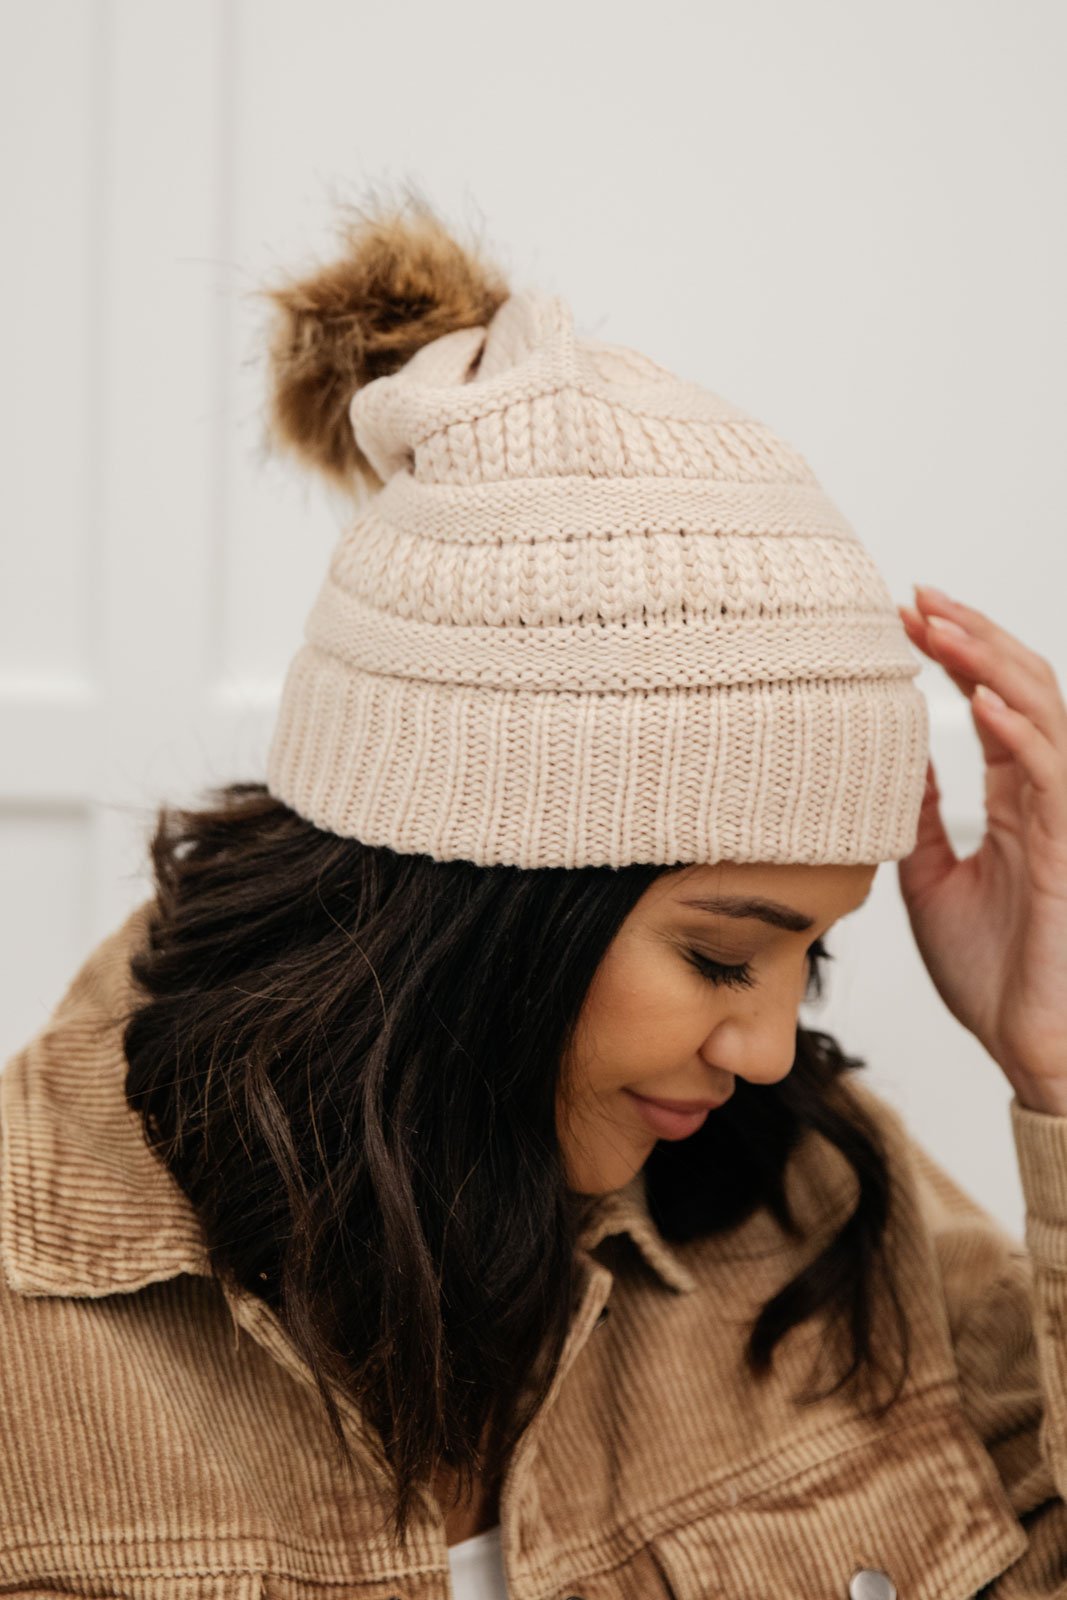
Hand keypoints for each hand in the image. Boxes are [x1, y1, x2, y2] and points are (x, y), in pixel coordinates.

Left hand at [896, 586, 1066, 1115]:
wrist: (1029, 1051)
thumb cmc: (992, 976)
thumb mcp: (929, 883)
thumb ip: (918, 820)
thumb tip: (889, 766)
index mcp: (1019, 802)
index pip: (995, 705)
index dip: (957, 655)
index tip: (902, 618)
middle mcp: (1048, 798)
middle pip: (1022, 690)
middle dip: (972, 637)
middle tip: (916, 597)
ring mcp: (1065, 819)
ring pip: (1043, 714)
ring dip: (992, 663)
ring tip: (940, 623)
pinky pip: (1053, 775)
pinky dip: (1020, 732)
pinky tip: (980, 701)